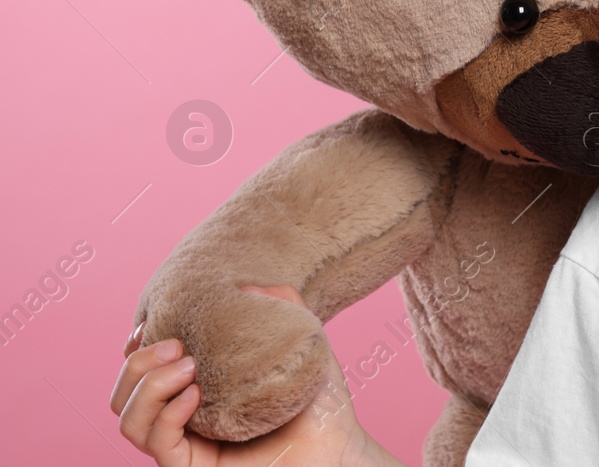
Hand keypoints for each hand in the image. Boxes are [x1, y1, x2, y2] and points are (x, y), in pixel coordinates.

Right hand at [111, 285, 392, 466]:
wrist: (340, 449)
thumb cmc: (324, 405)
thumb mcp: (303, 348)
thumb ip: (285, 309)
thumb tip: (257, 284)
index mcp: (197, 393)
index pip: (142, 374)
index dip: (135, 349)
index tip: (149, 322)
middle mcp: (184, 422)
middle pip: (123, 397)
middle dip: (137, 364)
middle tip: (177, 345)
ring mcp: (187, 449)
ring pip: (131, 422)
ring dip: (149, 387)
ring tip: (188, 365)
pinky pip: (160, 446)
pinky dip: (167, 416)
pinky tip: (195, 394)